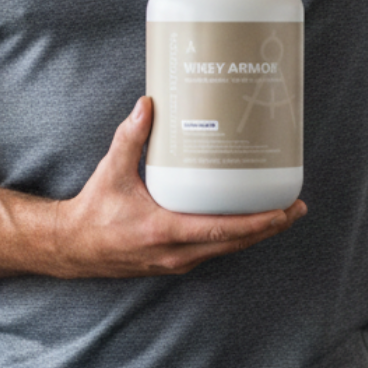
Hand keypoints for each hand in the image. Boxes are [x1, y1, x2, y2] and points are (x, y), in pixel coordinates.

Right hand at [50, 97, 306, 277]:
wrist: (72, 248)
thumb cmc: (93, 211)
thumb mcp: (111, 171)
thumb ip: (131, 137)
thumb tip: (148, 104)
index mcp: (165, 230)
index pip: (222, 230)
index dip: (256, 222)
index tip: (283, 211)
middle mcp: (176, 252)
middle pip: (235, 243)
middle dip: (269, 227)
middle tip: (295, 208)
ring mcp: (176, 262)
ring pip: (226, 250)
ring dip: (255, 234)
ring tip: (280, 215)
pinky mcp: (174, 262)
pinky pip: (212, 252)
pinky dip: (233, 238)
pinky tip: (245, 222)